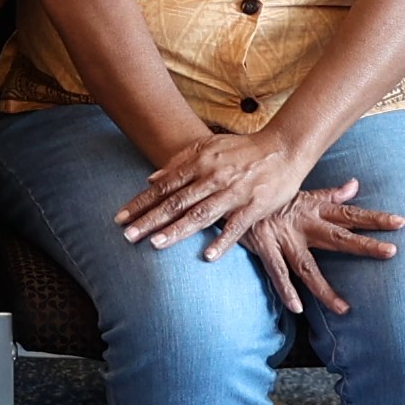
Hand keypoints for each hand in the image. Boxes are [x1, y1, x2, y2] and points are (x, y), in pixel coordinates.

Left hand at [115, 127, 313, 262]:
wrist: (284, 148)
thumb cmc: (243, 150)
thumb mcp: (208, 147)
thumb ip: (179, 162)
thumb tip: (150, 178)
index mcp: (199, 163)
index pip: (163, 187)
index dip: (141, 203)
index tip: (120, 219)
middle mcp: (213, 178)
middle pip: (176, 202)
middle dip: (150, 220)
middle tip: (128, 236)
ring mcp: (234, 193)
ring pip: (201, 214)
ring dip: (177, 230)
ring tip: (156, 245)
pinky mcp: (255, 206)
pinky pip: (236, 226)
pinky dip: (222, 241)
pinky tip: (207, 256)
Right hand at [237, 180, 404, 314]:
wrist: (234, 190)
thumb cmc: (272, 194)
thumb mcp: (302, 192)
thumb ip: (330, 194)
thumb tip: (355, 185)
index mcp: (314, 209)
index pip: (350, 214)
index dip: (375, 219)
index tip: (401, 223)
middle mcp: (303, 224)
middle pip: (340, 237)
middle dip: (365, 245)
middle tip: (391, 252)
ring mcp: (284, 237)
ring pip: (309, 266)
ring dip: (325, 289)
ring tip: (343, 309)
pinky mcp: (264, 247)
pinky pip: (277, 272)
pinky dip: (286, 290)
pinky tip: (297, 308)